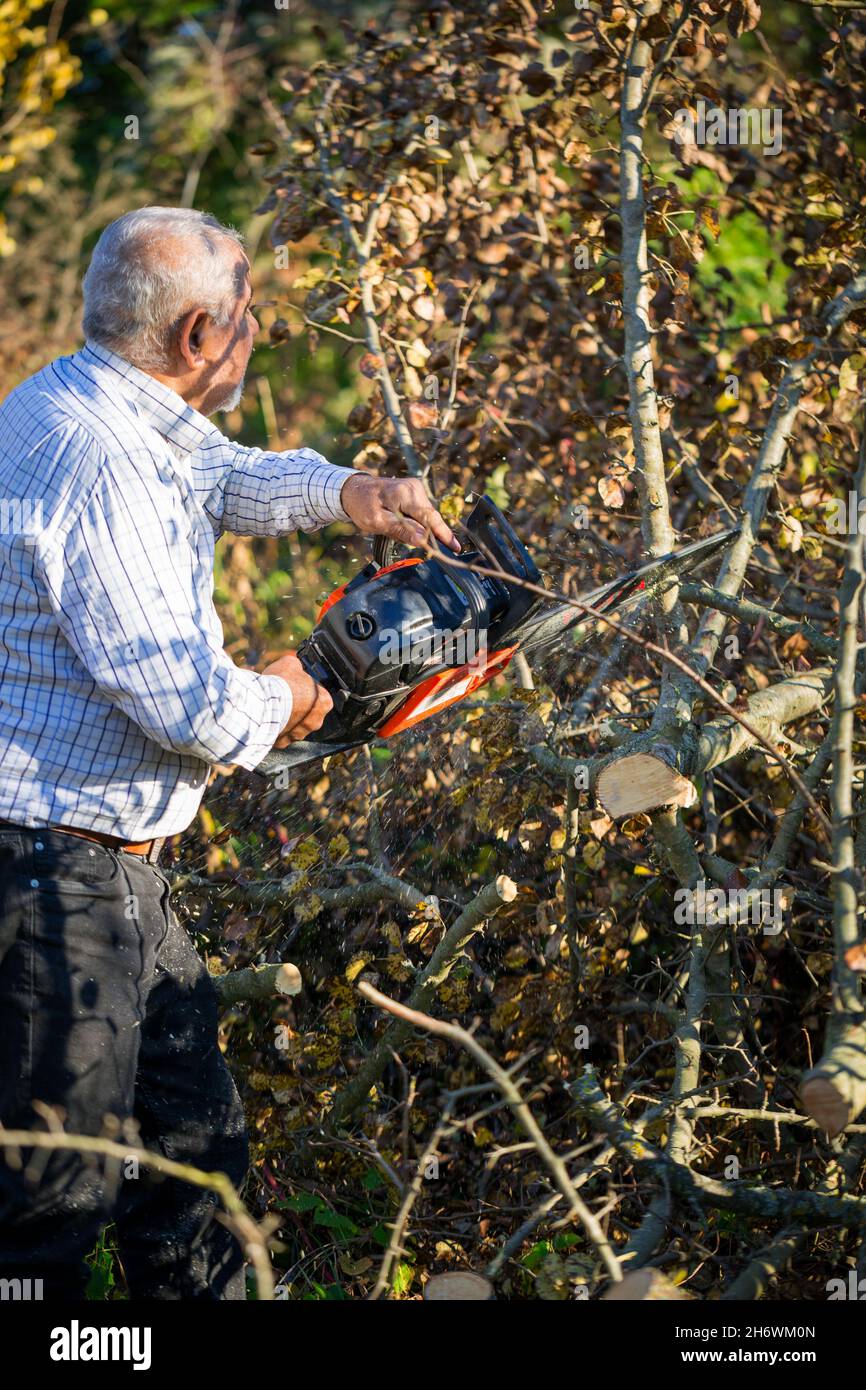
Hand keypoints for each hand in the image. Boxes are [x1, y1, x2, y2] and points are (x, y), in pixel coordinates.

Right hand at [264, 651, 333, 744]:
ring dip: (287, 718)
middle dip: (298, 705)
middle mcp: (316, 721)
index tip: (297, 686)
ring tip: (274, 707)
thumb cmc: (281, 683)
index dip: (307, 689)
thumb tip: (296, 667)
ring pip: (295, 725)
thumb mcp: (291, 663)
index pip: (319, 695)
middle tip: (285, 696)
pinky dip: (276, 728)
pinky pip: (281, 735)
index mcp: (324, 702)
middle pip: (308, 712)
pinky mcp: (284, 742)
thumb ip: (297, 667)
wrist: (262, 703)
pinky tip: (268, 718)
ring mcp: (300, 734)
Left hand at [339, 473, 460, 553]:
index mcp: (405, 494)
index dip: (443, 534)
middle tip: (405, 539)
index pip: (430, 518)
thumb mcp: (377, 521)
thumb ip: (400, 529)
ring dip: (416, 529)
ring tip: (392, 528)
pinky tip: (398, 524)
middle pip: (430, 518)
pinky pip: (420, 513)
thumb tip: (422, 539)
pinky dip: (414, 523)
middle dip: (425, 534)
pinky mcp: (414, 493)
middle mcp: (415, 488)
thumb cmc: (362, 505)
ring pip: (425, 517)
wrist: (354, 490)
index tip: (455, 547)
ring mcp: (416, 489)